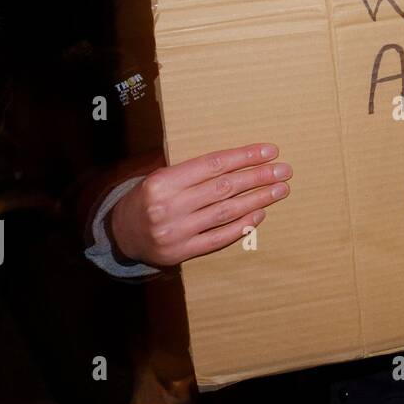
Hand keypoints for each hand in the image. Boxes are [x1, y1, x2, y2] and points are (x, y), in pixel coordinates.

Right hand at [110, 143, 292, 266]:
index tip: (270, 151)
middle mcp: (169, 206)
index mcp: (163, 182)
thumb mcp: (162, 178)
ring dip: (257, 199)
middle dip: (258, 177)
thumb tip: (244, 162)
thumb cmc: (149, 199)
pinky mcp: (182, 252)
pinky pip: (219, 238)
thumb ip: (195, 172)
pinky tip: (260, 213)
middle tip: (284, 170)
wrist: (119, 234)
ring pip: (226, 212)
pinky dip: (242, 225)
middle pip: (224, 187)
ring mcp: (176, 232)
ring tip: (279, 189)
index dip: (244, 157)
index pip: (213, 164)